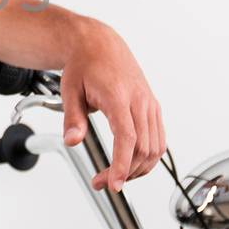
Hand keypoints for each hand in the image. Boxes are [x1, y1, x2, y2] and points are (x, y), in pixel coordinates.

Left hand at [60, 19, 165, 193]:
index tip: (114, 184)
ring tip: (115, 176)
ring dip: (138, 168)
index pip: (127, 137)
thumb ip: (72, 118)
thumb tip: (72, 141)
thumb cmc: (84, 65)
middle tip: (101, 182)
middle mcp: (140, 101)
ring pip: (155, 148)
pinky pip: (158, 139)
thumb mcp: (69, 90)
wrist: (100, 45)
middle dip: (124, 172)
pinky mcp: (153, 107)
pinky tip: (131, 164)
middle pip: (142, 148)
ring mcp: (150, 104)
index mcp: (119, 96)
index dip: (122, 164)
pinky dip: (148, 157)